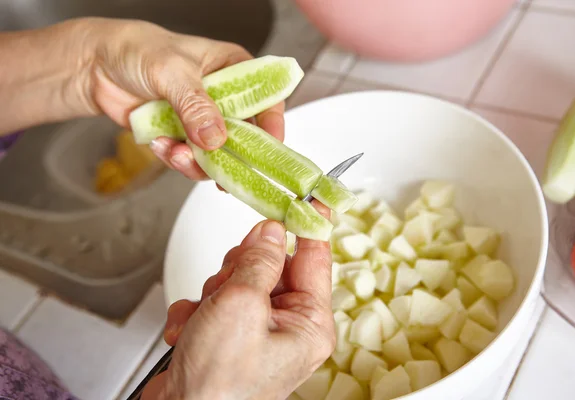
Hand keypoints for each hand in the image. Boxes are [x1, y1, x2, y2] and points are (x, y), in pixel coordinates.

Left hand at [89, 18, 284, 180]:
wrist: (95, 66)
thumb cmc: (137, 50)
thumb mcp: (172, 72)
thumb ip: (196, 106)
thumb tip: (216, 138)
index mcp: (232, 69)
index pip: (266, 98)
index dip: (272, 125)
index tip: (267, 148)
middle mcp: (223, 97)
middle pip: (245, 135)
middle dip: (231, 154)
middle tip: (221, 169)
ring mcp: (202, 119)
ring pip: (217, 154)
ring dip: (198, 161)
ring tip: (176, 152)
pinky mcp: (182, 136)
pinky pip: (190, 159)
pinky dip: (176, 159)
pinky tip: (161, 145)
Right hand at [143, 205, 334, 399]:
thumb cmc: (219, 384)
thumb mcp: (241, 305)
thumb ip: (258, 260)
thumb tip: (271, 231)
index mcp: (309, 323)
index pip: (315, 258)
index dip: (308, 225)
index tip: (307, 198)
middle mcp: (289, 328)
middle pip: (270, 265)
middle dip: (240, 269)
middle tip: (228, 283)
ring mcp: (259, 332)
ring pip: (240, 280)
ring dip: (214, 292)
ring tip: (205, 318)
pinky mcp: (231, 337)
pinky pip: (217, 302)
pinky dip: (198, 311)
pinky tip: (190, 331)